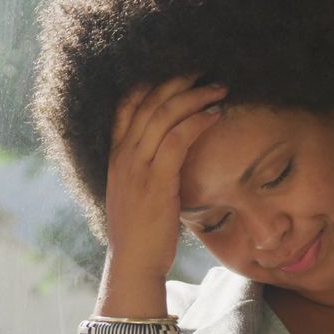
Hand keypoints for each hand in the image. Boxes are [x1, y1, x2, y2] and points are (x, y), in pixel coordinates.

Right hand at [104, 75, 226, 278]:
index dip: (151, 82)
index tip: (176, 72)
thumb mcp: (136, 193)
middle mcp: (123, 156)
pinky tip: (216, 114)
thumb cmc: (141, 233)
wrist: (133, 264)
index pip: (127, 105)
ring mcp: (137, 167)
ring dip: (194, 96)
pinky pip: (178, 139)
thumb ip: (148, 170)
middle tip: (203, 70)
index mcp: (115, 156)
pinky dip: (198, 121)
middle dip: (178, 81)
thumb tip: (171, 154)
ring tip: (218, 88)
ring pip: (164, 114)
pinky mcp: (156, 181)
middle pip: (148, 102)